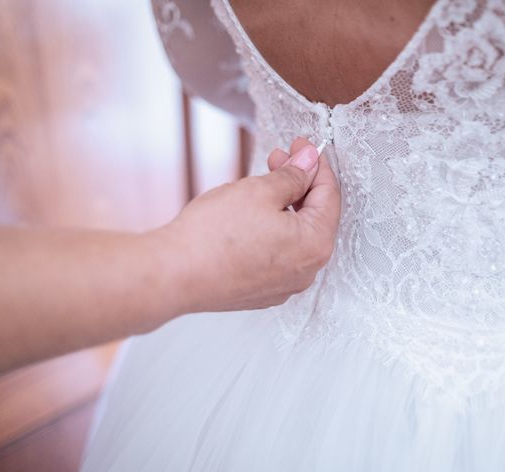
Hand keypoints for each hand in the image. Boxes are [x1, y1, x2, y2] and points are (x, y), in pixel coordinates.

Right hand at [155, 137, 340, 312]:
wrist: (173, 276)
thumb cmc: (214, 236)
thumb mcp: (260, 190)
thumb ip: (292, 175)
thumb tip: (309, 162)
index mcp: (315, 244)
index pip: (330, 196)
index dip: (316, 165)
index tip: (303, 146)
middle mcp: (306, 271)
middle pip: (314, 217)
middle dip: (299, 183)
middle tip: (278, 158)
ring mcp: (285, 285)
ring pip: (295, 236)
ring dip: (285, 206)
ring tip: (260, 184)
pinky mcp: (263, 292)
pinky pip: (278, 254)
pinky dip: (273, 230)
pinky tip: (252, 215)